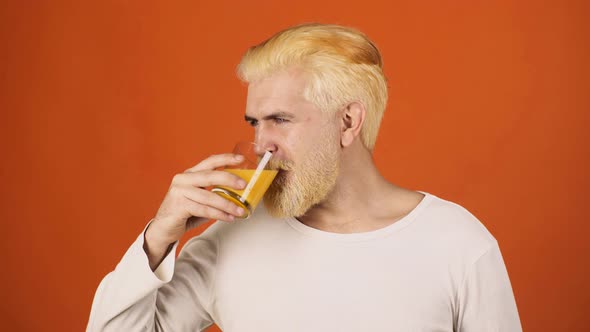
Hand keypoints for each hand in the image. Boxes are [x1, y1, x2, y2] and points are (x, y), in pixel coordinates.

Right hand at [144, 153, 246, 269]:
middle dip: (229, 179)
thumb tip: (239, 194)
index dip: (226, 159)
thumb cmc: (184, 212)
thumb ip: (214, 193)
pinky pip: (204, 210)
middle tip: (244, 185)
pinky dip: (219, 214)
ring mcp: (180, 191)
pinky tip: (228, 218)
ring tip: (240, 210)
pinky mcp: (179, 206)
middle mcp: (183, 179)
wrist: (163, 228)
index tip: (241, 159)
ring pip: (209, 196)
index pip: (209, 161)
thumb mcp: (200, 198)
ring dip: (227, 204)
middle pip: (210, 175)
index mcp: (190, 174)